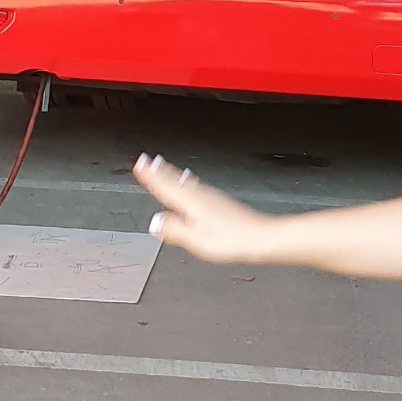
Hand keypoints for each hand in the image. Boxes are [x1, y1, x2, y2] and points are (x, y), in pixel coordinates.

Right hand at [134, 153, 279, 263]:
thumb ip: (174, 230)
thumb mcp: (196, 241)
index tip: (140, 164)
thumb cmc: (232, 240)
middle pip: (175, 179)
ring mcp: (212, 197)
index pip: (165, 186)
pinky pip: (196, 186)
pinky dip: (186, 181)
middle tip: (146, 159)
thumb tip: (155, 222)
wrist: (261, 238)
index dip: (151, 176)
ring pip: (186, 181)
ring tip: (163, 166)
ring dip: (172, 173)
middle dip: (160, 170)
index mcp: (191, 203)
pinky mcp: (220, 202)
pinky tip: (190, 184)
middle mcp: (201, 195)